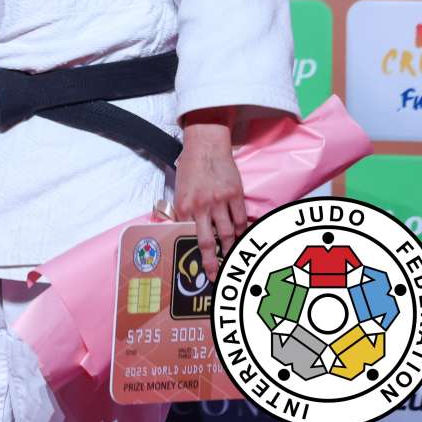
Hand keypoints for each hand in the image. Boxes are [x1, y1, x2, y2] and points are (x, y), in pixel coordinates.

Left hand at [175, 112, 246, 279]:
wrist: (206, 145)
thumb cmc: (190, 168)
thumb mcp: (179, 190)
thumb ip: (183, 211)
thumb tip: (184, 230)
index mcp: (184, 206)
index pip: (188, 237)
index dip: (193, 254)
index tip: (199, 269)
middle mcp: (201, 206)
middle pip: (208, 241)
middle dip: (212, 262)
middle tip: (216, 276)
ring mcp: (219, 201)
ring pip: (227, 233)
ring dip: (230, 249)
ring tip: (233, 259)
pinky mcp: (235, 195)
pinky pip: (240, 219)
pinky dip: (242, 230)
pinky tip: (242, 238)